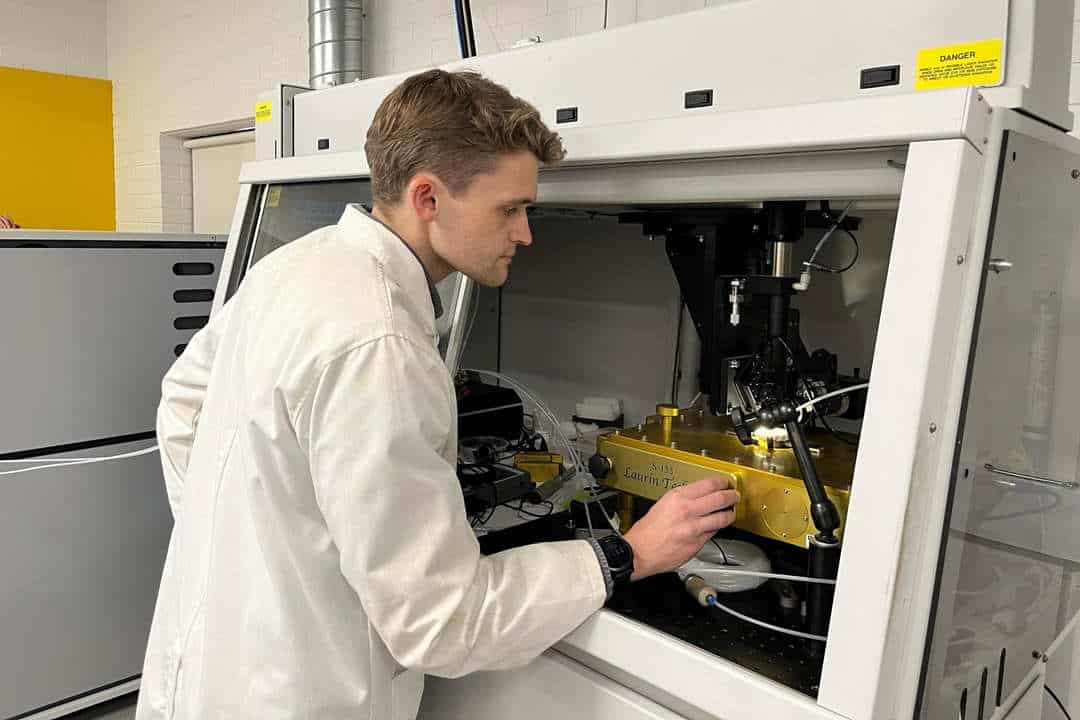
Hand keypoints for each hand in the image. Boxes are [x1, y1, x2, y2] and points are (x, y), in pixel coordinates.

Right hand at [623, 477, 738, 580]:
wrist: (639, 552)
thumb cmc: (647, 531)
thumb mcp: (662, 504)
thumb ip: (682, 500)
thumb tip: (700, 497)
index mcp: (677, 497)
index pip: (708, 485)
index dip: (722, 483)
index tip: (725, 483)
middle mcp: (687, 511)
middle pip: (720, 499)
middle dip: (731, 496)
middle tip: (734, 496)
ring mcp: (694, 528)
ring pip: (722, 518)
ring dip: (730, 514)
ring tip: (731, 513)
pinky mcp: (698, 544)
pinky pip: (713, 533)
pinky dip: (716, 529)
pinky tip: (716, 527)